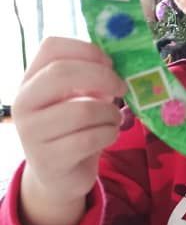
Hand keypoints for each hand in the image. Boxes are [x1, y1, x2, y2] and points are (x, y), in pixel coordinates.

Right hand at [14, 37, 126, 205]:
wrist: (59, 176)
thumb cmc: (73, 129)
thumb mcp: (77, 98)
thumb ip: (90, 78)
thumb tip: (119, 63)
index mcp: (30, 80)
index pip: (51, 48)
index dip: (86, 49)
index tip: (110, 62)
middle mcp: (23, 103)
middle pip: (62, 73)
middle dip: (103, 77)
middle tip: (122, 88)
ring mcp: (32, 133)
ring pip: (83, 109)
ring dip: (111, 113)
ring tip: (114, 119)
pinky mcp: (49, 160)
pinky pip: (90, 138)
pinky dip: (110, 133)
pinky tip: (109, 134)